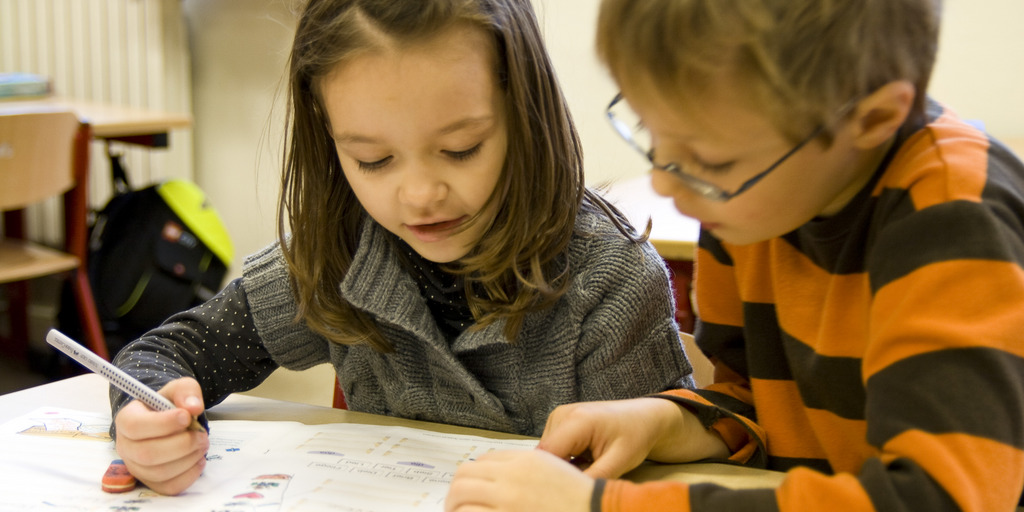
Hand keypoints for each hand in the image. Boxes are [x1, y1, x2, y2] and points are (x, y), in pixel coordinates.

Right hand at [113, 377, 208, 494]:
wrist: (169, 421)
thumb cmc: (170, 405)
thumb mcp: (179, 388)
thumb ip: (186, 391)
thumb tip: (194, 408)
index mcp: (126, 419)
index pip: (135, 426)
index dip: (163, 423)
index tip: (186, 417)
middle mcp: (126, 446)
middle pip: (148, 454)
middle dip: (182, 444)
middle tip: (202, 435)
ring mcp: (136, 467)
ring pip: (159, 473)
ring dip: (188, 459)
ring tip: (202, 444)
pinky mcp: (151, 481)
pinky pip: (169, 487)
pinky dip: (189, 475)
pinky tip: (198, 460)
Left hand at [445, 449, 592, 511]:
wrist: (595, 511)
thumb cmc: (579, 498)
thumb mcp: (554, 470)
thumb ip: (527, 467)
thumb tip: (498, 474)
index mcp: (525, 461)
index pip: (483, 461)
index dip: (472, 476)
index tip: (469, 490)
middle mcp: (512, 477)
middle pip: (464, 475)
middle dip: (454, 491)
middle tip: (454, 506)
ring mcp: (508, 501)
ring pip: (461, 495)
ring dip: (454, 506)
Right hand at [538, 397, 724, 478]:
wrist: (645, 417)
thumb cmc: (635, 435)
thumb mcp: (618, 461)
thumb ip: (593, 478)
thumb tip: (574, 494)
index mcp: (576, 420)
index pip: (547, 455)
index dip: (552, 476)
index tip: (566, 490)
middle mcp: (562, 414)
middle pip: (545, 454)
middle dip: (559, 471)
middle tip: (582, 479)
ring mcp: (559, 415)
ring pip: (546, 452)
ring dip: (562, 465)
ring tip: (587, 466)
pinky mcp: (560, 420)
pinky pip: (552, 447)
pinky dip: (564, 458)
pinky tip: (583, 459)